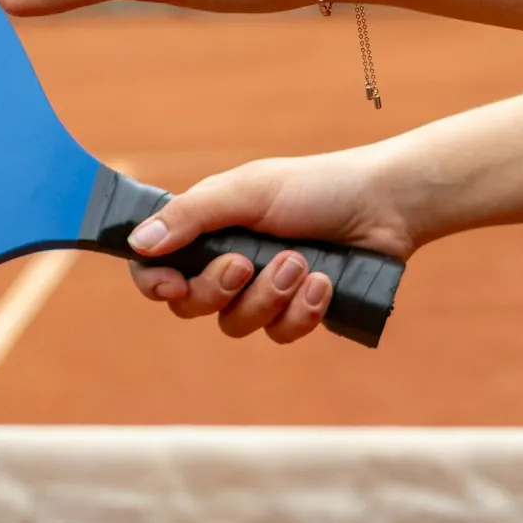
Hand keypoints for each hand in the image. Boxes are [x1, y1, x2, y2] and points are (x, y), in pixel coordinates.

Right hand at [125, 147, 422, 343]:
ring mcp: (261, 292)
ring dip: (268, 296)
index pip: (155, 266)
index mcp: (207, 229)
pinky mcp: (296, 313)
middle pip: (190, 306)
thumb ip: (191, 217)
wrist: (385, 206)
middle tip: (249, 262)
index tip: (171, 285)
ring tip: (302, 263)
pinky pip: (279, 334)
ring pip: (236, 325)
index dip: (153, 282)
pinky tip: (324, 283)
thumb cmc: (315, 188)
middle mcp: (227, 263)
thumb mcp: (248, 192)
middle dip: (219, 289)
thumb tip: (138, 243)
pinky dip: (302, 311)